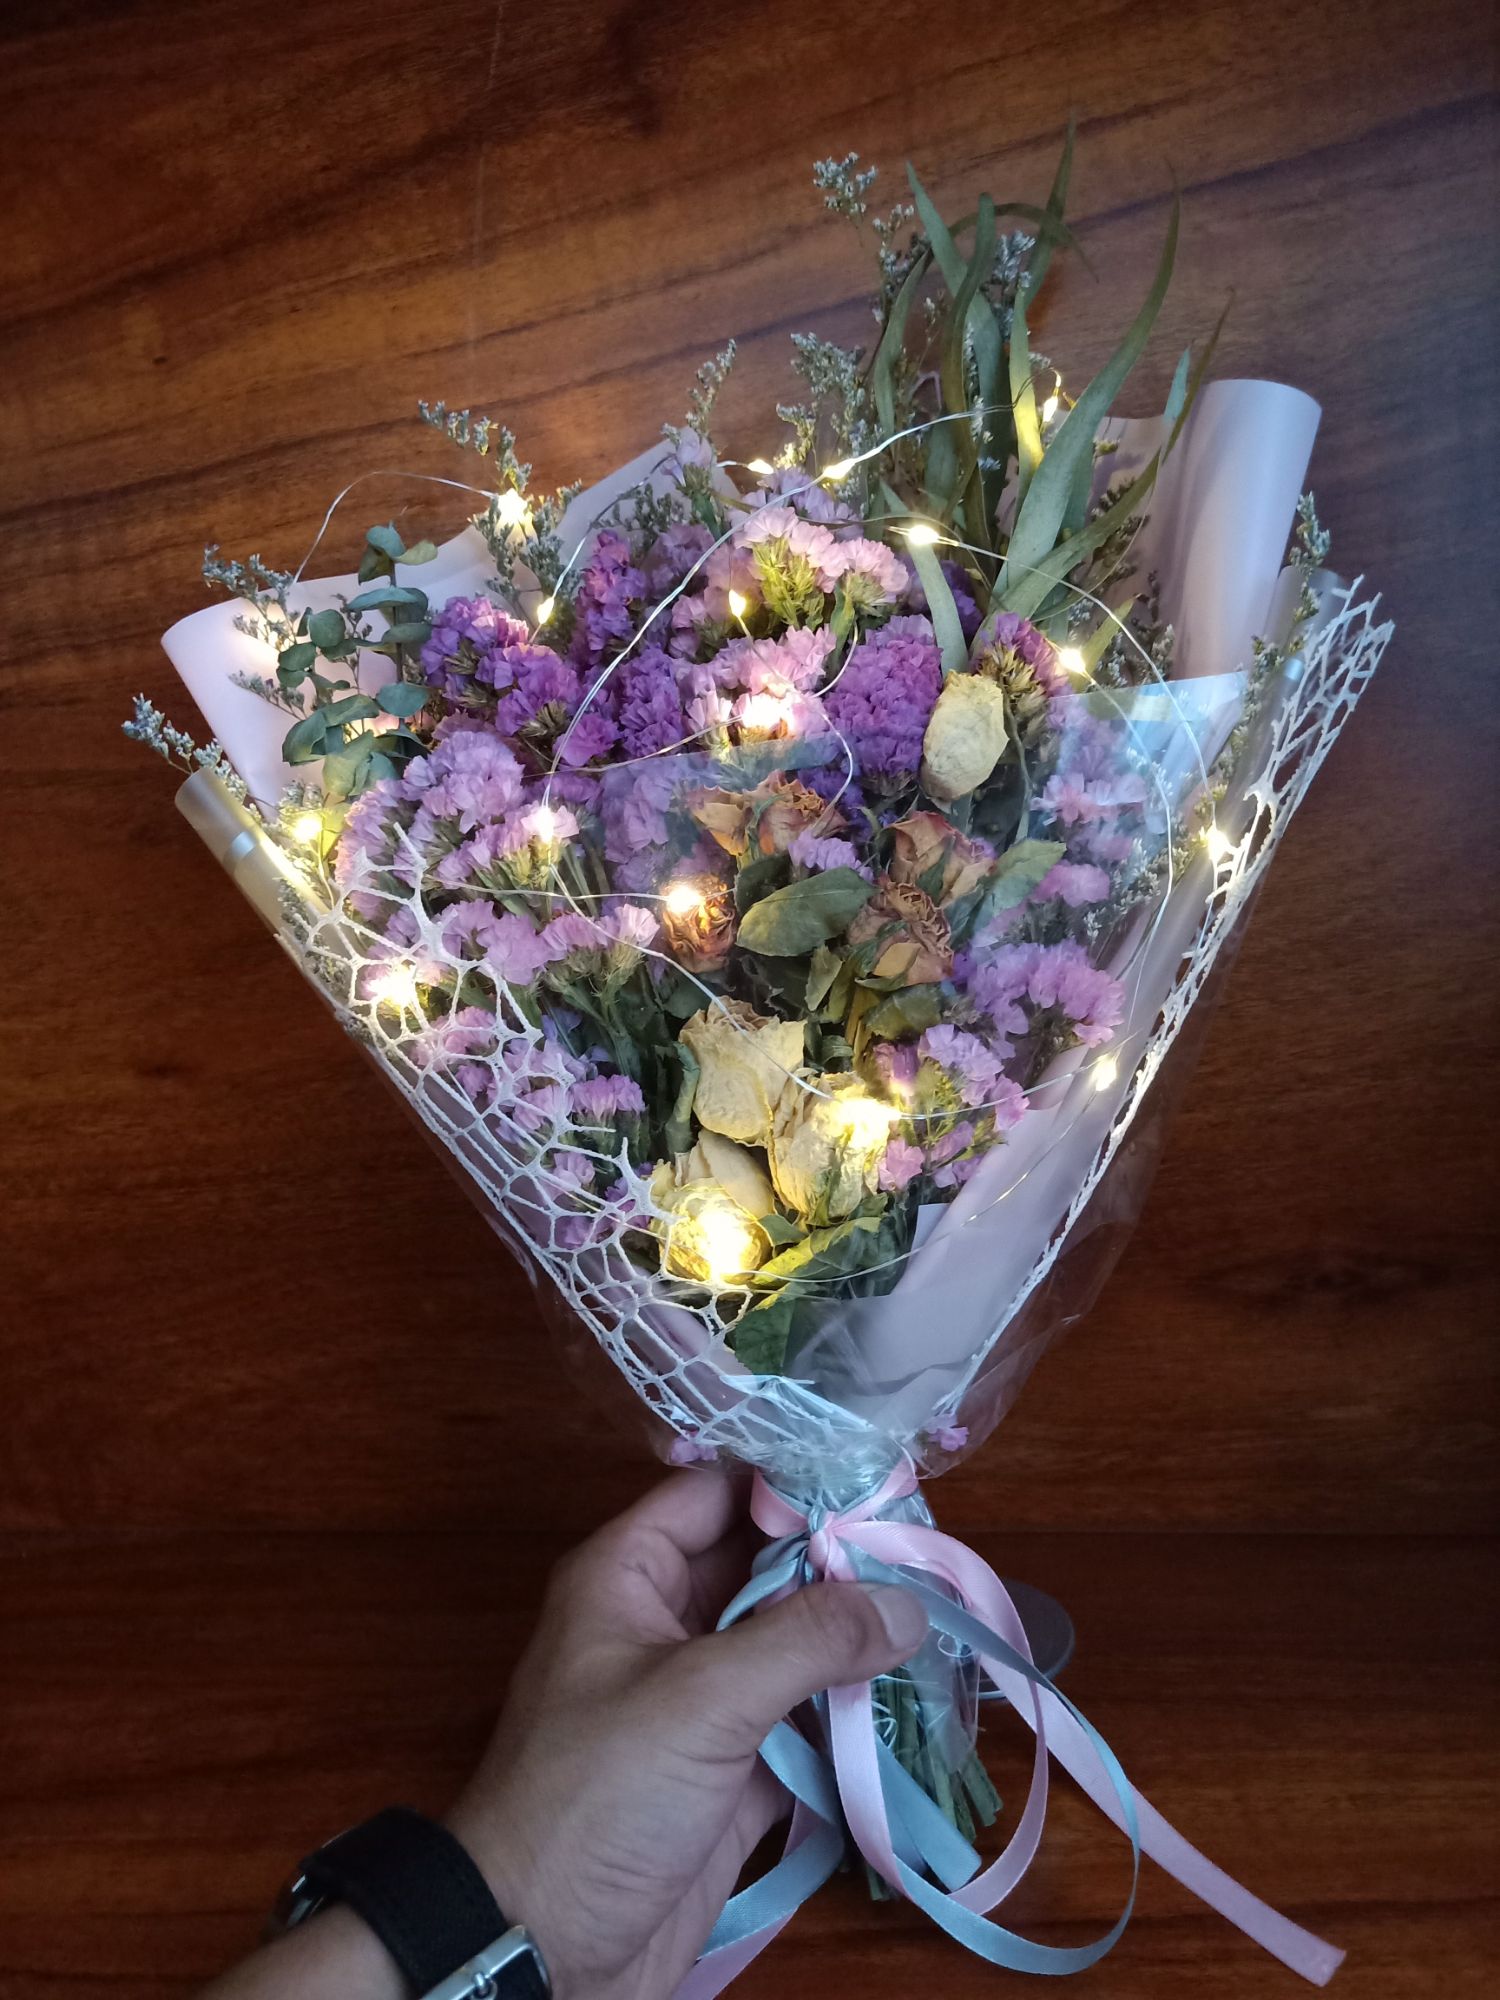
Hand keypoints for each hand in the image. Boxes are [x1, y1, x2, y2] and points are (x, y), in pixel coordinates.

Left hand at [447, 1466, 927, 1999]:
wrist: (540, 1949)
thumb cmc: (596, 1796)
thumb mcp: (701, 1699)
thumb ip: (807, 1641)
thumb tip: (906, 1603)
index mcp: (629, 1576)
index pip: (718, 1493)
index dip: (794, 1483)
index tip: (882, 1487)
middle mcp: (664, 1625)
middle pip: (765, 1568)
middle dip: (842, 1564)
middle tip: (931, 1561)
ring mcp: (700, 1703)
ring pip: (789, 1648)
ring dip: (855, 1643)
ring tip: (942, 1624)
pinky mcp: (731, 1775)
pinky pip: (802, 1725)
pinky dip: (850, 1718)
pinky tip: (916, 1705)